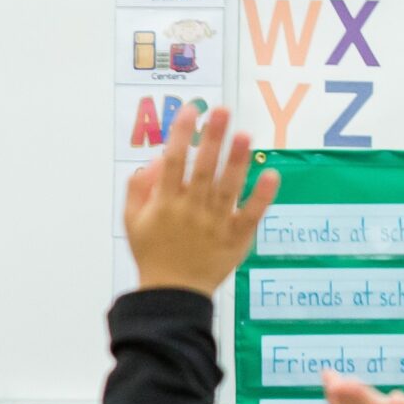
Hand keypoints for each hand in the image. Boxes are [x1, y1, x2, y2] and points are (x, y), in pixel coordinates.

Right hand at [121, 106, 279, 296]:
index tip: (191, 110)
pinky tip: (271, 176)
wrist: (172, 294)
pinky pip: (249, 215)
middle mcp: (190, 210)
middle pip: (202, 169)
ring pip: (227, 188)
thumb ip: (138, 188)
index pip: (173, 162)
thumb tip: (156, 159)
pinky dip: (261, 197)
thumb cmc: (152, 253)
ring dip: (236, 161)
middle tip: (222, 111)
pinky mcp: (235, 239)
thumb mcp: (132, 221)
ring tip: (245, 135)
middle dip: (212, 139)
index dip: (181, 134)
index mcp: (164, 204)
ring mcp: (214, 224)